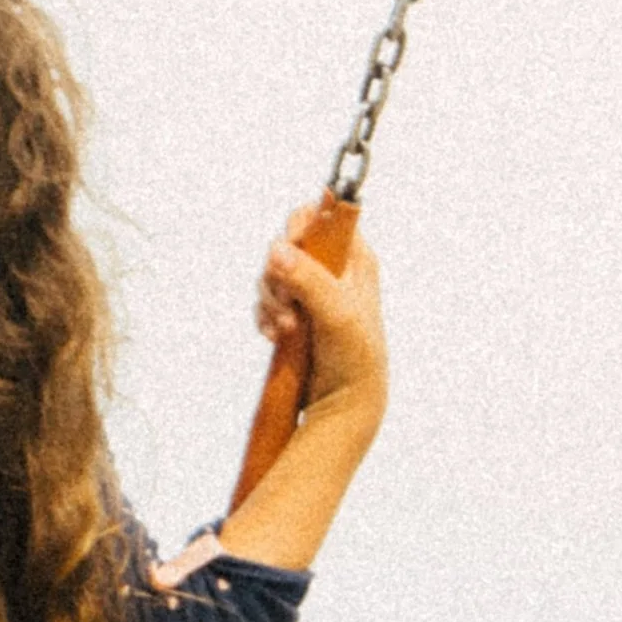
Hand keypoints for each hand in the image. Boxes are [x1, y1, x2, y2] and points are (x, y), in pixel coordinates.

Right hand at [254, 205, 387, 434]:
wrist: (345, 404)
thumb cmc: (356, 358)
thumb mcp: (337, 314)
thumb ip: (309, 279)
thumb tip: (278, 250)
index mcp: (354, 259)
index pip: (323, 217)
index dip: (302, 225)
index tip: (292, 246)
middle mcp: (331, 271)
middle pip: (288, 245)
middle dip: (278, 273)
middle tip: (287, 302)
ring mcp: (309, 293)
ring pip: (272, 275)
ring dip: (271, 300)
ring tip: (285, 328)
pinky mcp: (292, 315)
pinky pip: (265, 302)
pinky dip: (265, 316)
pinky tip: (274, 335)